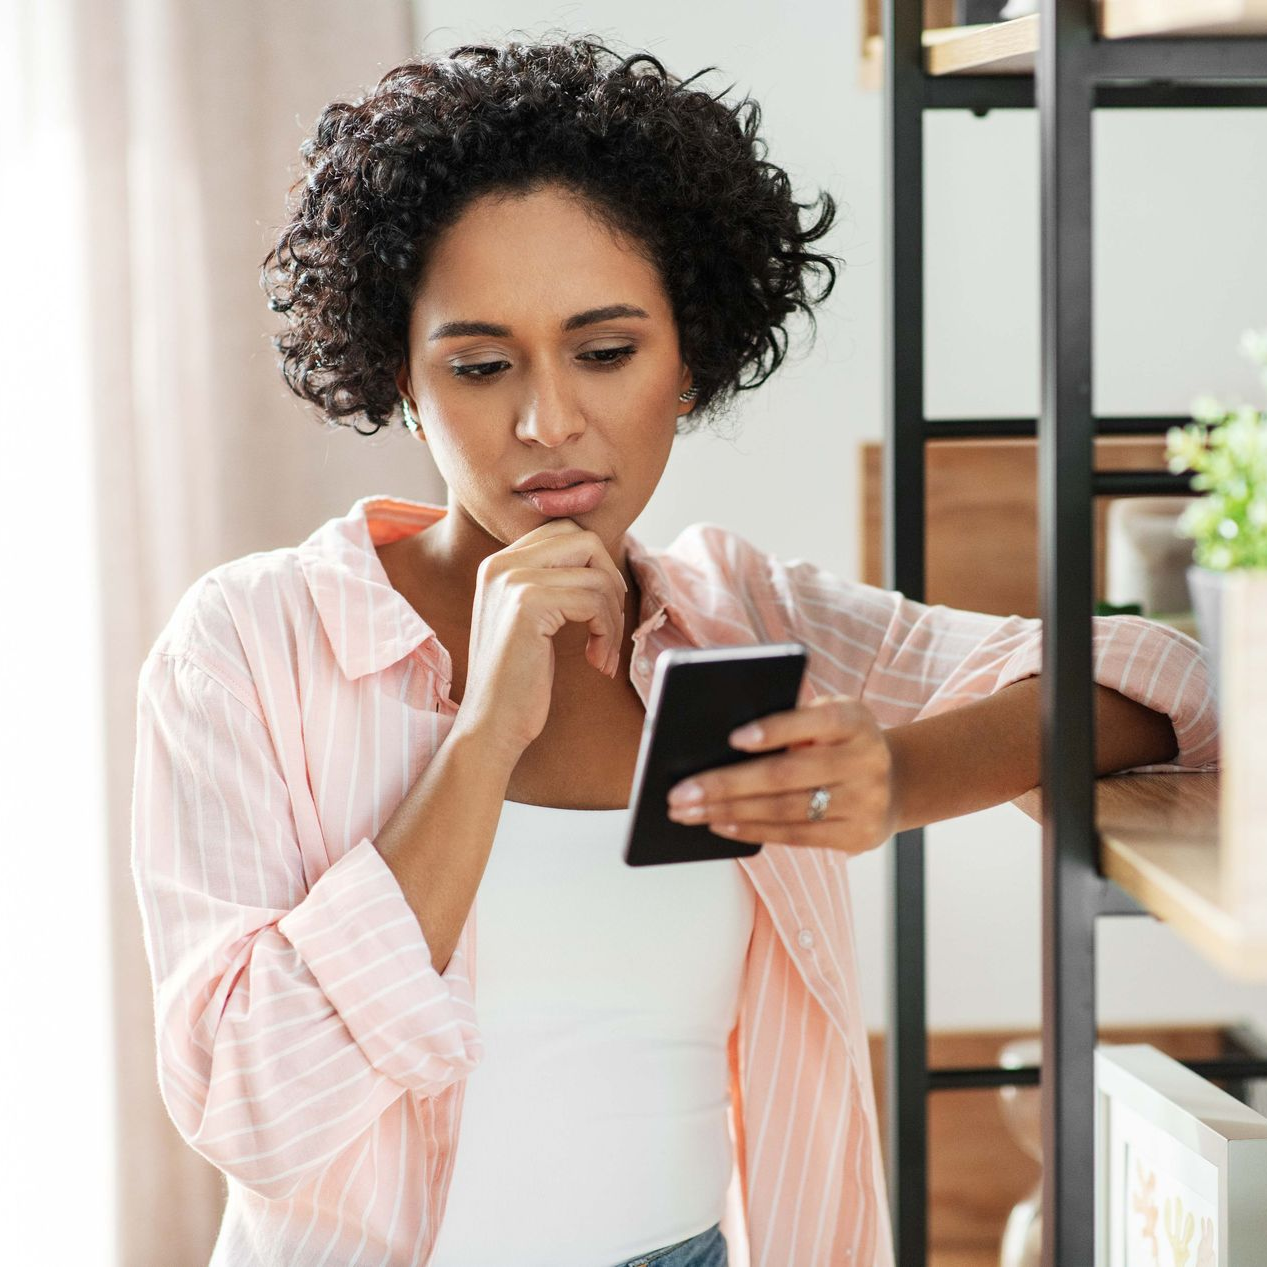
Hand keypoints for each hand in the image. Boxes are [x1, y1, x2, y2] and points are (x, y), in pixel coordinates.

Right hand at [452, 518, 627, 760]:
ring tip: (602, 653)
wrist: (491, 724)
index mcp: (499, 564)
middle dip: (610, 583)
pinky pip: (593, 602)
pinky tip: (597, 661)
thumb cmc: (518, 680)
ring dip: (612, 618)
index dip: (596, 566)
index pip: (566, 532)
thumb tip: (602, 561)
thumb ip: (552, 583)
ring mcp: (512, 581)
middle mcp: (501, 564)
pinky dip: (607, 634)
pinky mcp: (528, 604)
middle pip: (584, 540)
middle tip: (608, 624)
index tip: (600, 608)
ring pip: (597, 576)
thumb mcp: (531, 619)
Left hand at [665, 695, 896, 854]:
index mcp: (854, 719)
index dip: (774, 730)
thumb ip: (791, 722)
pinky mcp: (857, 835)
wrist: (894, 782)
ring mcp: (865, 801)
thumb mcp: (826, 717)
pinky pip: (795, 835)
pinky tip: (719, 823)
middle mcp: (866, 759)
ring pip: (785, 809)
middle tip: (680, 791)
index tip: (732, 738)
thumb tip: (720, 744)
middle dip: (727, 784)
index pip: (813, 720)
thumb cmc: (837, 741)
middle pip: (786, 774)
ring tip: (688, 811)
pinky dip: (751, 829)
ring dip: (729, 812)